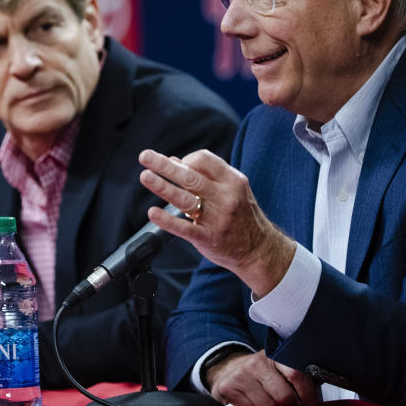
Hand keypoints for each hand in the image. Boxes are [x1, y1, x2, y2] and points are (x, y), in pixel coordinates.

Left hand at [138, 148, 295, 297]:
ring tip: (145, 176)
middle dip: (165, 165)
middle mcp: (225, 197)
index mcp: (232, 180)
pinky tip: (153, 212)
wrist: (259, 249)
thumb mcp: (231, 189)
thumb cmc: (242, 216)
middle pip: (190, 176)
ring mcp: (217, 218)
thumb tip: (173, 161)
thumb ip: (205, 176)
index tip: (176, 164)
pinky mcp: (208, 237)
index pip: (204, 159)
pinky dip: (167, 220)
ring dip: (162, 186)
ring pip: (185, 198)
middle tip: (145, 156)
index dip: (186, 159)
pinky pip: (184, 228)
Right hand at [207, 351, 319, 405]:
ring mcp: (242, 375)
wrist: (229, 368)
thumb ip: (298, 378)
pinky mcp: (229, 387)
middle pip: (284, 395)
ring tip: (270, 403)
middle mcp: (257, 362)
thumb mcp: (278, 368)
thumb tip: (316, 394)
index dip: (307, 393)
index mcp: (274, 355)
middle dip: (290, 405)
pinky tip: (254, 404)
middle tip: (289, 405)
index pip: (295, 374)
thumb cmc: (260, 372)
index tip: (310, 402)